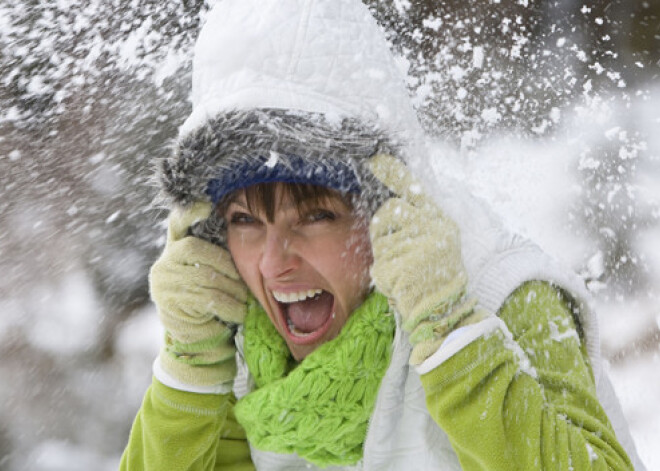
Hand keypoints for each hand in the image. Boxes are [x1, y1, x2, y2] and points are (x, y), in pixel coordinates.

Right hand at [150, 202, 247, 386]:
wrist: (200, 341)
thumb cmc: (215, 303)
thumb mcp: (217, 274)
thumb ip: (219, 254)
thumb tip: (242, 228)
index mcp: (176, 250)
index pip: (177, 224)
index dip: (188, 213)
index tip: (204, 206)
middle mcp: (164, 263)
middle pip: (194, 250)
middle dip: (224, 264)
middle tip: (242, 281)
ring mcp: (163, 284)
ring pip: (204, 277)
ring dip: (231, 289)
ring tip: (244, 299)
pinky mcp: (169, 304)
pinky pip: (206, 299)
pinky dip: (228, 305)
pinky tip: (239, 312)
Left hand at [368, 154, 485, 363]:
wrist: (447, 312)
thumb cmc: (439, 277)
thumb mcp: (438, 241)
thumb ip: (420, 216)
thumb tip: (395, 192)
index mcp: (441, 222)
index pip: (413, 190)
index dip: (395, 173)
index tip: (376, 160)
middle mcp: (433, 229)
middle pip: (389, 212)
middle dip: (385, 229)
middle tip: (400, 250)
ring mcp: (418, 247)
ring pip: (382, 240)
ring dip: (386, 256)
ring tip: (407, 271)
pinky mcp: (402, 267)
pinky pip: (380, 263)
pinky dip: (386, 276)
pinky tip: (402, 284)